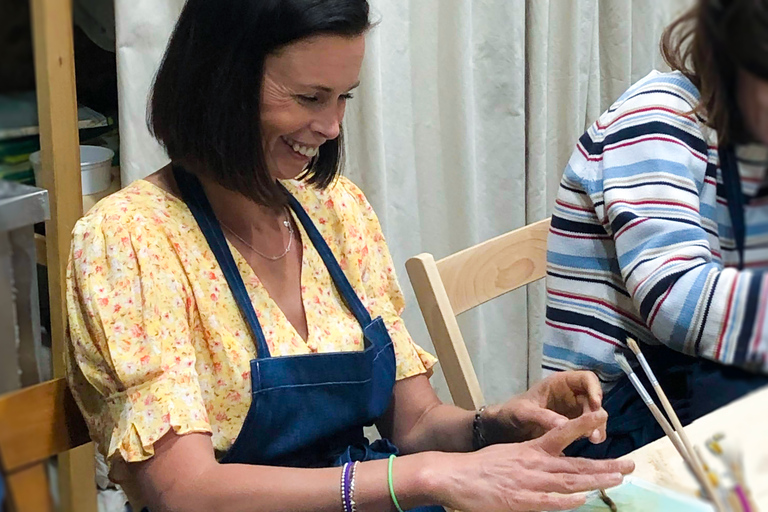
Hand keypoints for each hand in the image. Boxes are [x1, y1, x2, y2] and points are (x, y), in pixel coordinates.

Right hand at [433, 410, 633, 511]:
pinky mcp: (519, 500)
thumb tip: (552, 468)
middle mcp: (533, 463)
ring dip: (595, 480)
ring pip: (568, 481)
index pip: (562, 434)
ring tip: (618, 478)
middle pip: (576, 464)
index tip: (604, 415)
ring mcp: (528, 482)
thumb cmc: (480, 467)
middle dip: (605, 465)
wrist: (453, 474)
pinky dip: (565, 501)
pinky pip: (547, 501)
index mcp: (531, 450)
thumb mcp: (509, 456)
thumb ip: (533, 462)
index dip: (584, 425)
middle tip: (630, 464)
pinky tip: (582, 500)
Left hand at [484, 371, 605, 443]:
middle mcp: (571, 393)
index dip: (594, 389)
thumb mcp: (524, 412)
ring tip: (595, 439)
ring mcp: (574, 409)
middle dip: (597, 413)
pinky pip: (588, 426)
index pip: (586, 378)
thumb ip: (542, 416)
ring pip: (594, 414)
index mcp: (559, 383)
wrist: (506, 427)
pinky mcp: (574, 424)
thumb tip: (564, 425)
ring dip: (597, 425)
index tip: (596, 404)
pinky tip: (592, 442)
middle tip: (595, 431)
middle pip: (594, 399)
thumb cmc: (513, 411)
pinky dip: (592, 433)